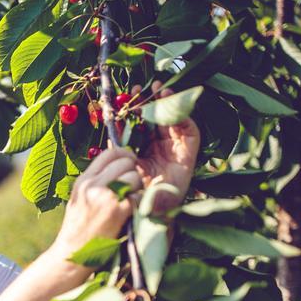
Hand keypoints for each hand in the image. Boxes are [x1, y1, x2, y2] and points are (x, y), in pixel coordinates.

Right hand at [51, 146, 143, 257]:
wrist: (72, 254)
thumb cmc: (78, 229)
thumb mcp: (79, 199)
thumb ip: (95, 182)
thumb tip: (117, 168)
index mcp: (84, 180)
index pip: (109, 153)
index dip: (125, 155)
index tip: (129, 165)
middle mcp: (93, 185)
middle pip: (125, 162)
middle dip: (133, 171)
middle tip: (133, 185)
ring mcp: (105, 197)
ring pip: (134, 177)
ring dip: (138, 188)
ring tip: (130, 200)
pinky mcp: (117, 212)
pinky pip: (138, 196)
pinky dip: (140, 203)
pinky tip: (132, 212)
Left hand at [131, 80, 200, 214]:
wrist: (146, 214)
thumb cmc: (131, 193)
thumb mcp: (121, 164)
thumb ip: (118, 145)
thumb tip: (111, 121)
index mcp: (144, 152)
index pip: (142, 125)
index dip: (138, 109)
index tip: (129, 93)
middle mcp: (160, 151)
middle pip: (159, 120)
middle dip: (153, 101)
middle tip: (144, 86)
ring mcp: (175, 153)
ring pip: (175, 122)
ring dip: (169, 104)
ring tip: (160, 90)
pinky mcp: (188, 157)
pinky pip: (190, 132)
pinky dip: (183, 117)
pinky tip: (172, 106)